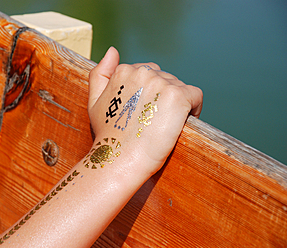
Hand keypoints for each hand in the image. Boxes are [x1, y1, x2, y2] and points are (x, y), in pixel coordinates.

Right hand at [88, 47, 202, 175]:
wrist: (119, 159)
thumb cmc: (108, 135)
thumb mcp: (94, 102)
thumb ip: (100, 74)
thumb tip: (113, 50)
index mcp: (124, 71)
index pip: (148, 74)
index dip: (151, 94)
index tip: (149, 111)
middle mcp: (143, 72)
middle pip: (165, 78)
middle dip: (164, 97)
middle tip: (157, 121)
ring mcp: (161, 83)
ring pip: (180, 86)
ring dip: (178, 103)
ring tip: (168, 124)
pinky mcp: (178, 96)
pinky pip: (195, 95)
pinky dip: (194, 108)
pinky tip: (185, 121)